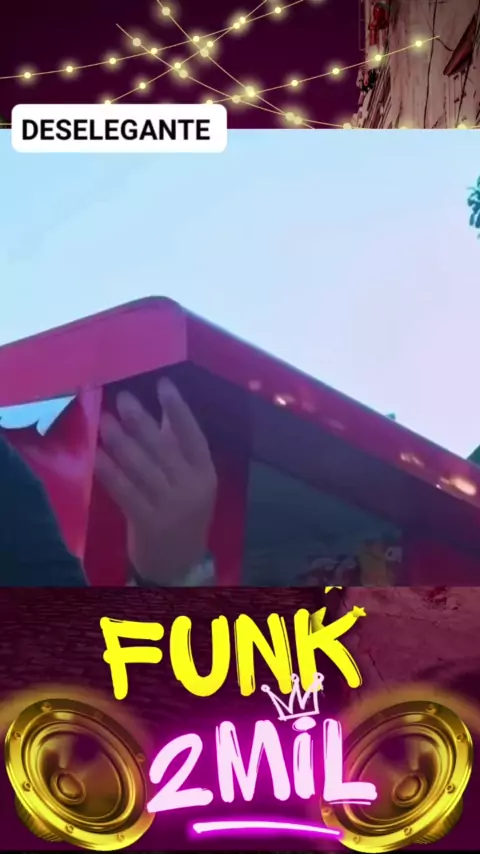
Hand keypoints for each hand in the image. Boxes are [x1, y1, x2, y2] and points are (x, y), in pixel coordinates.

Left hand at [95, 378, 216, 584]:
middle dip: (141, 421)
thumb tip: (165, 409)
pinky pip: (125, 491)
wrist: (179, 566)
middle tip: (122, 397)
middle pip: (164, 448)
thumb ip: (178, 447)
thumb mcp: (190, 481)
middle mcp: (192, 488)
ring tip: (104, 420)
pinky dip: (110, 471)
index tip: (163, 383)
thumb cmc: (183, 516)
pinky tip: (97, 454)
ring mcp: (170, 506)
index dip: (179, 409)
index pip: (194, 436)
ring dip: (121, 441)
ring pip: (143, 467)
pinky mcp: (148, 522)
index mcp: (206, 474)